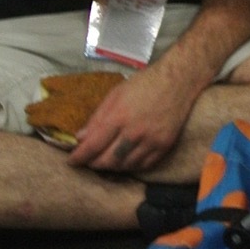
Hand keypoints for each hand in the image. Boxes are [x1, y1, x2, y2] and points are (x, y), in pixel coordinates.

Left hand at [67, 59, 194, 173]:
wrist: (177, 81)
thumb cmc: (143, 84)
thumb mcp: (115, 95)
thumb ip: (97, 118)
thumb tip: (80, 137)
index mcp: (118, 117)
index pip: (93, 145)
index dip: (79, 157)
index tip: (72, 161)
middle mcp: (134, 132)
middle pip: (108, 161)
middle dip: (94, 164)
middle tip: (88, 162)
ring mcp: (151, 141)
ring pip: (125, 166)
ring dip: (112, 167)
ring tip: (106, 162)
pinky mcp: (164, 145)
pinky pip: (144, 165)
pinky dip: (131, 166)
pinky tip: (125, 161)